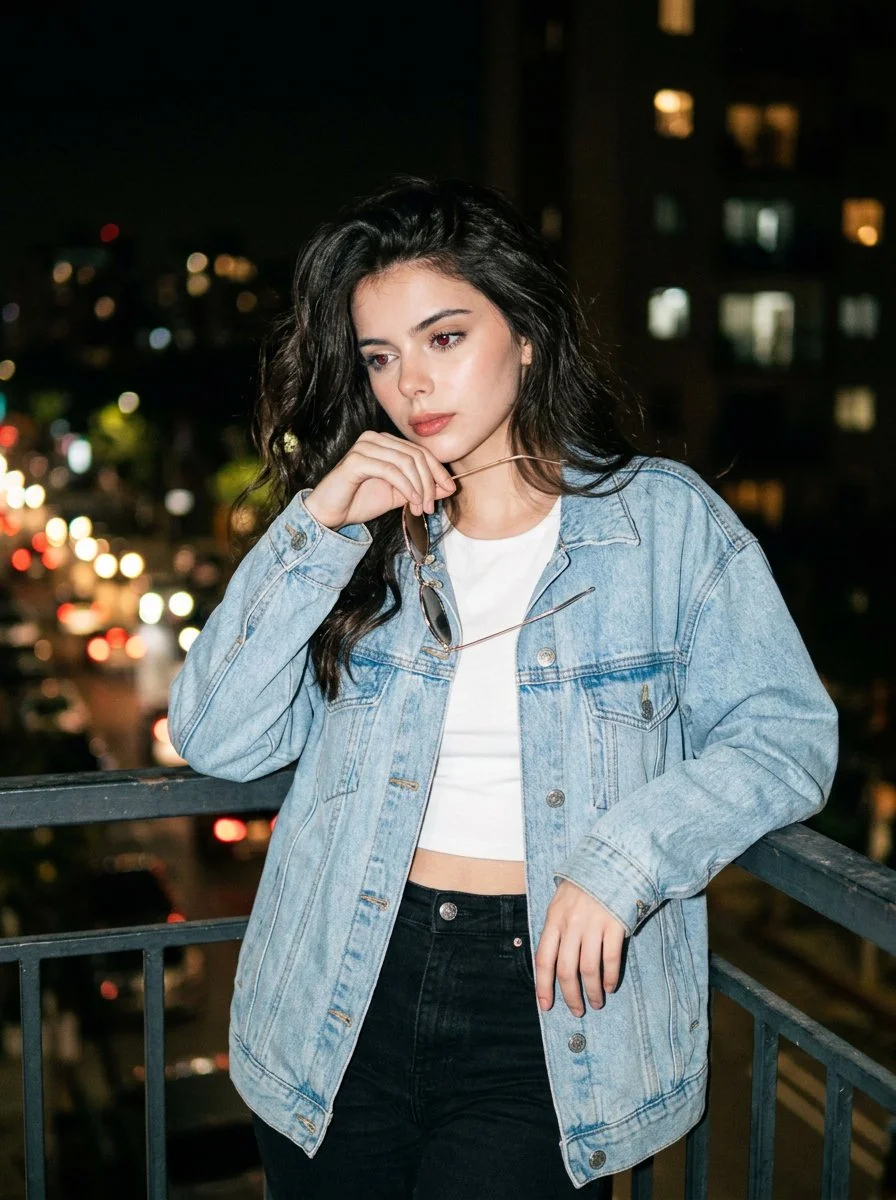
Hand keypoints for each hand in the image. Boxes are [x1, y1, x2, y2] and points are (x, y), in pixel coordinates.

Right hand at [304, 431, 455, 528]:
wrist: (330, 514)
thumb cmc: (360, 501)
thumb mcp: (398, 495)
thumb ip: (421, 489)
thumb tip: (449, 487)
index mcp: (385, 442)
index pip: (420, 451)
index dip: (438, 471)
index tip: (450, 490)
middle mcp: (375, 439)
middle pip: (415, 455)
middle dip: (430, 482)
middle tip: (432, 507)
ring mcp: (364, 447)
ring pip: (405, 462)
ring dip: (419, 488)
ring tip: (421, 508)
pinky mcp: (356, 460)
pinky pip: (390, 470)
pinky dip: (406, 487)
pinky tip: (412, 502)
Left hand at [535, 881, 625, 1016]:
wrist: (612, 862)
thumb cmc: (584, 886)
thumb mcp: (560, 902)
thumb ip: (555, 928)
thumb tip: (549, 960)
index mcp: (553, 919)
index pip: (543, 958)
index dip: (542, 985)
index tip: (545, 1005)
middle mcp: (571, 924)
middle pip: (565, 969)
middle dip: (570, 995)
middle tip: (577, 1010)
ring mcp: (593, 924)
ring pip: (588, 969)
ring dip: (592, 991)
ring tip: (596, 1002)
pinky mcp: (614, 924)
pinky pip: (610, 959)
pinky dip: (610, 977)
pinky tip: (611, 985)